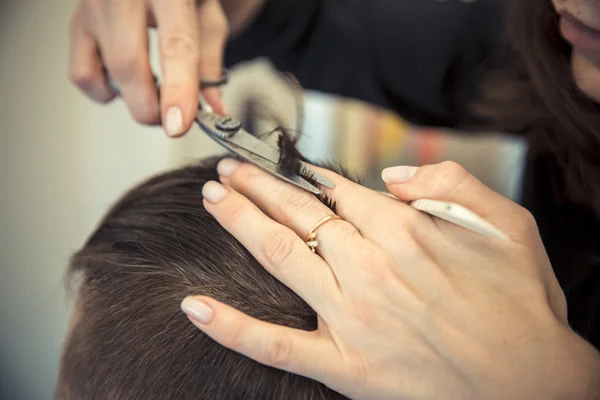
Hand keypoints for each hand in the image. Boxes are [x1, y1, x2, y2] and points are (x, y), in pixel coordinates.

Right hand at [68, 0, 228, 136]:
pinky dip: (105, 91)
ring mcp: (94, 7)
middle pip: (129, 65)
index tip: (178, 125)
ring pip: (107, 73)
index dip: (177, 90)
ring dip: (135, 99)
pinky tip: (126, 81)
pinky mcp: (77, 23)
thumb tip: (215, 112)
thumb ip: (211, 64)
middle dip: (151, 107)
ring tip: (154, 88)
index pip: (175, 46)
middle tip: (172, 117)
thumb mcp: (208, 18)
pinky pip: (83, 75)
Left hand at [183, 159, 599, 398]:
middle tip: (229, 170)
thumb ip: (452, 184)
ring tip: (213, 199)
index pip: (338, 192)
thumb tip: (392, 176)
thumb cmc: (521, 306)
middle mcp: (371, 270)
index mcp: (406, 233)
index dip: (304, 174)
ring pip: (280, 258)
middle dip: (258, 186)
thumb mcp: (509, 225)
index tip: (283, 164)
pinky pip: (275, 345)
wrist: (533, 383)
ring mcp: (352, 319)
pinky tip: (195, 307)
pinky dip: (231, 327)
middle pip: (299, 215)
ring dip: (240, 222)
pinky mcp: (345, 366)